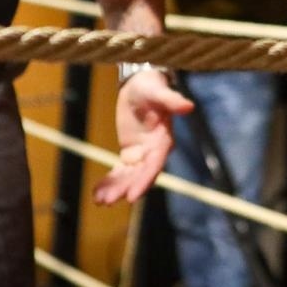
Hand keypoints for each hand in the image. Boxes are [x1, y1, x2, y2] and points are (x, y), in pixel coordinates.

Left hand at [93, 70, 193, 204]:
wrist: (140, 84)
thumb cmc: (151, 86)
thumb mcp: (159, 92)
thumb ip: (172, 100)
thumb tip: (189, 105)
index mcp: (164, 140)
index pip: (154, 166)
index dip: (144, 181)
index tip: (131, 197)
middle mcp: (154, 151)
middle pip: (140, 175)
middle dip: (125, 188)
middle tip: (107, 202)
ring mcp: (142, 154)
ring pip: (129, 177)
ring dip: (116, 189)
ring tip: (100, 202)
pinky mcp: (130, 152)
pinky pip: (120, 170)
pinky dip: (110, 181)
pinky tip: (97, 193)